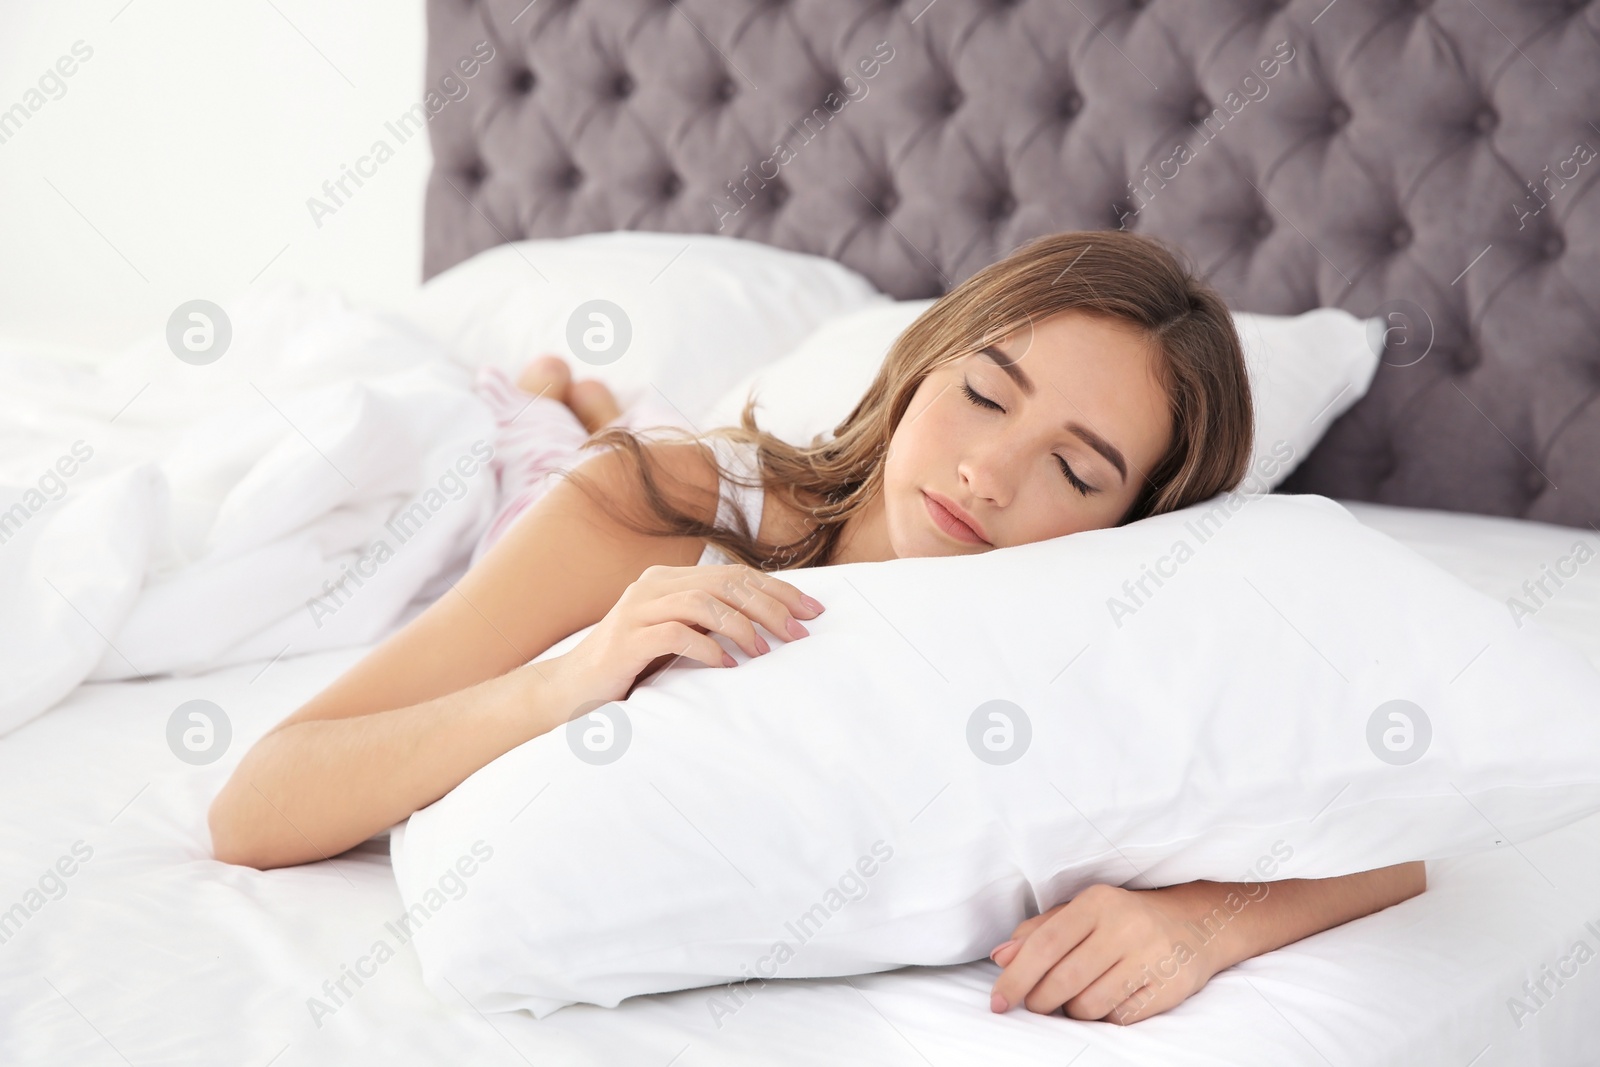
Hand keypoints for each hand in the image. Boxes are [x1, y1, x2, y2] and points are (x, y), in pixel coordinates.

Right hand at [549, 563, 824, 708]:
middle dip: (770, 607)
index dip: (778, 591)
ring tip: (764, 651)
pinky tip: (727, 666)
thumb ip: (710, 623)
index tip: (812, 612)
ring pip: (702, 603)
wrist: (570, 690)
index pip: (735, 575)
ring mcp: (636, 610)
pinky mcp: (625, 640)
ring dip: (741, 626)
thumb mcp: (677, 637)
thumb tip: (773, 625)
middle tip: (800, 633)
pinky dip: (707, 649)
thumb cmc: (632, 666)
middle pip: (726, 584)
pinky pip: (675, 634)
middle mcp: (653, 586)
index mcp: (669, 579)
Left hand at [988, 883, 1221, 1024]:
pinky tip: (1107, 999)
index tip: (998, 1001)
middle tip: (1035, 1004)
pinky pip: (1117, 1018)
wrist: (1193, 925)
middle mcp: (1125, 927)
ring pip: (1089, 1005)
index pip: (1046, 944)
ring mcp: (1150, 958)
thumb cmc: (1122, 919)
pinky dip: (1102, 1017)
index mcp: (1097, 902)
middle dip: (1039, 1001)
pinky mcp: (1168, 988)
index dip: (1017, 976)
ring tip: (1075, 998)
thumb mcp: (1081, 913)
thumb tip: (1001, 957)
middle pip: (1064, 980)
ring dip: (1071, 1011)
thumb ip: (1038, 932)